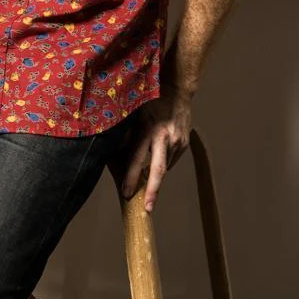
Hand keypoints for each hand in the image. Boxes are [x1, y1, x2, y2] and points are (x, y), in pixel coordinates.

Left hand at [120, 84, 191, 212]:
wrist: (178, 89)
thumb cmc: (150, 98)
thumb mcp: (134, 111)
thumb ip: (126, 131)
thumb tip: (114, 151)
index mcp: (149, 128)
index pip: (138, 158)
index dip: (132, 177)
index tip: (126, 192)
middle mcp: (165, 137)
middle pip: (158, 170)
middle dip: (152, 191)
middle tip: (147, 209)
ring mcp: (178, 141)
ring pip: (164, 166)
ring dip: (154, 176)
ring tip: (146, 186)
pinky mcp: (184, 143)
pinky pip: (171, 158)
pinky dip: (162, 162)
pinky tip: (155, 158)